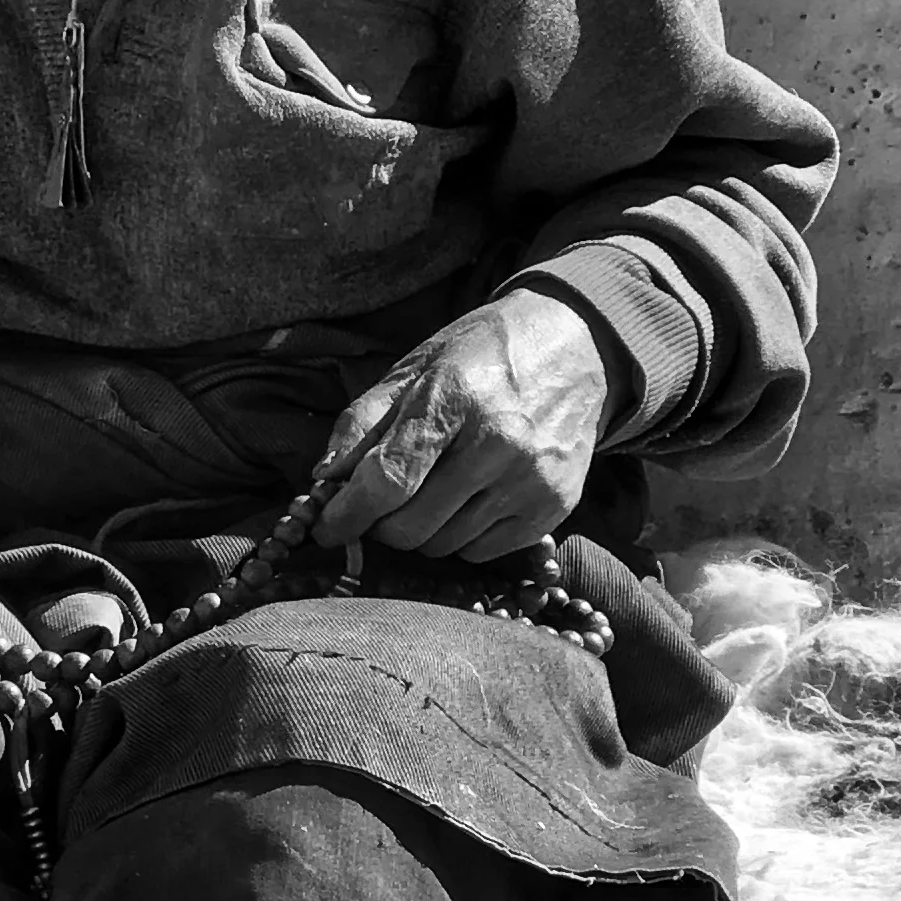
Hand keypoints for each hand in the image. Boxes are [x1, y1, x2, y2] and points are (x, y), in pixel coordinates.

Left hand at [311, 295, 613, 563]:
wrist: (576, 347)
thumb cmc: (482, 355)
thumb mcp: (415, 367)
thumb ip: (363, 421)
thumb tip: (323, 479)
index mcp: (454, 397)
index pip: (388, 479)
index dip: (347, 514)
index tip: (325, 528)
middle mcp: (498, 443)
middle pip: (411, 526)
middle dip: (379, 524)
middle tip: (380, 503)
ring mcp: (531, 480)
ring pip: (443, 545)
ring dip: (420, 531)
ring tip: (429, 492)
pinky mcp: (554, 507)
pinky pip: (482, 552)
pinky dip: (461, 537)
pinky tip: (466, 500)